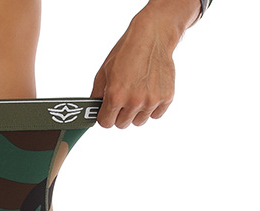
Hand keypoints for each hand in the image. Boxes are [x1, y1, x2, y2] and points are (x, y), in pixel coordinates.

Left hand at [90, 7, 185, 127]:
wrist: (153, 36)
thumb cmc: (127, 52)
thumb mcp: (104, 72)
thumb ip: (97, 95)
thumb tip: (93, 112)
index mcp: (116, 96)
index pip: (106, 123)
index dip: (106, 115)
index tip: (108, 108)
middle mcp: (134, 101)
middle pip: (122, 124)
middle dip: (120, 114)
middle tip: (124, 97)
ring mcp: (151, 100)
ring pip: (139, 121)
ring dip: (136, 112)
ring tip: (138, 92)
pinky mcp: (166, 97)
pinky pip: (155, 115)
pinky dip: (152, 107)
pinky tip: (150, 91)